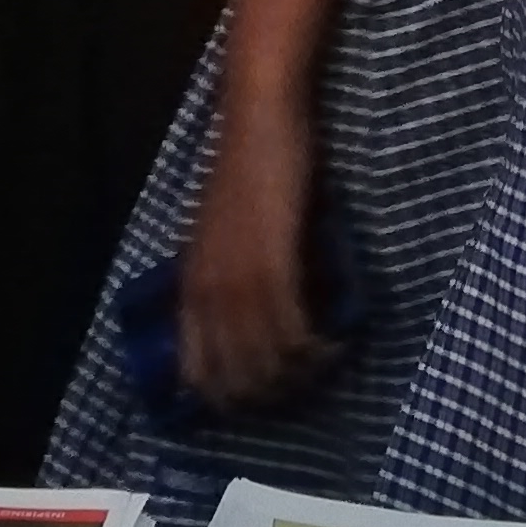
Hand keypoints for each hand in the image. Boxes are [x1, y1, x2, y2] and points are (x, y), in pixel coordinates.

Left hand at [177, 98, 336, 413]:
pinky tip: (336, 344)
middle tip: (303, 387)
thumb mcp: (224, 237)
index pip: (195, 369)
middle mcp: (207, 292)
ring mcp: (238, 281)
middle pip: (233, 377)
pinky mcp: (273, 267)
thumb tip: (251, 326)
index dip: (224, 397)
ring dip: (299, 375)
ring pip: (266, 361)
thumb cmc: (246, 170)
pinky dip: (317, 348)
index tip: (259, 403)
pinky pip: (294, 332)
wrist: (259, 122)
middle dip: (268, 394)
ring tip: (324, 365)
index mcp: (189, 285)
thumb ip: (228, 278)